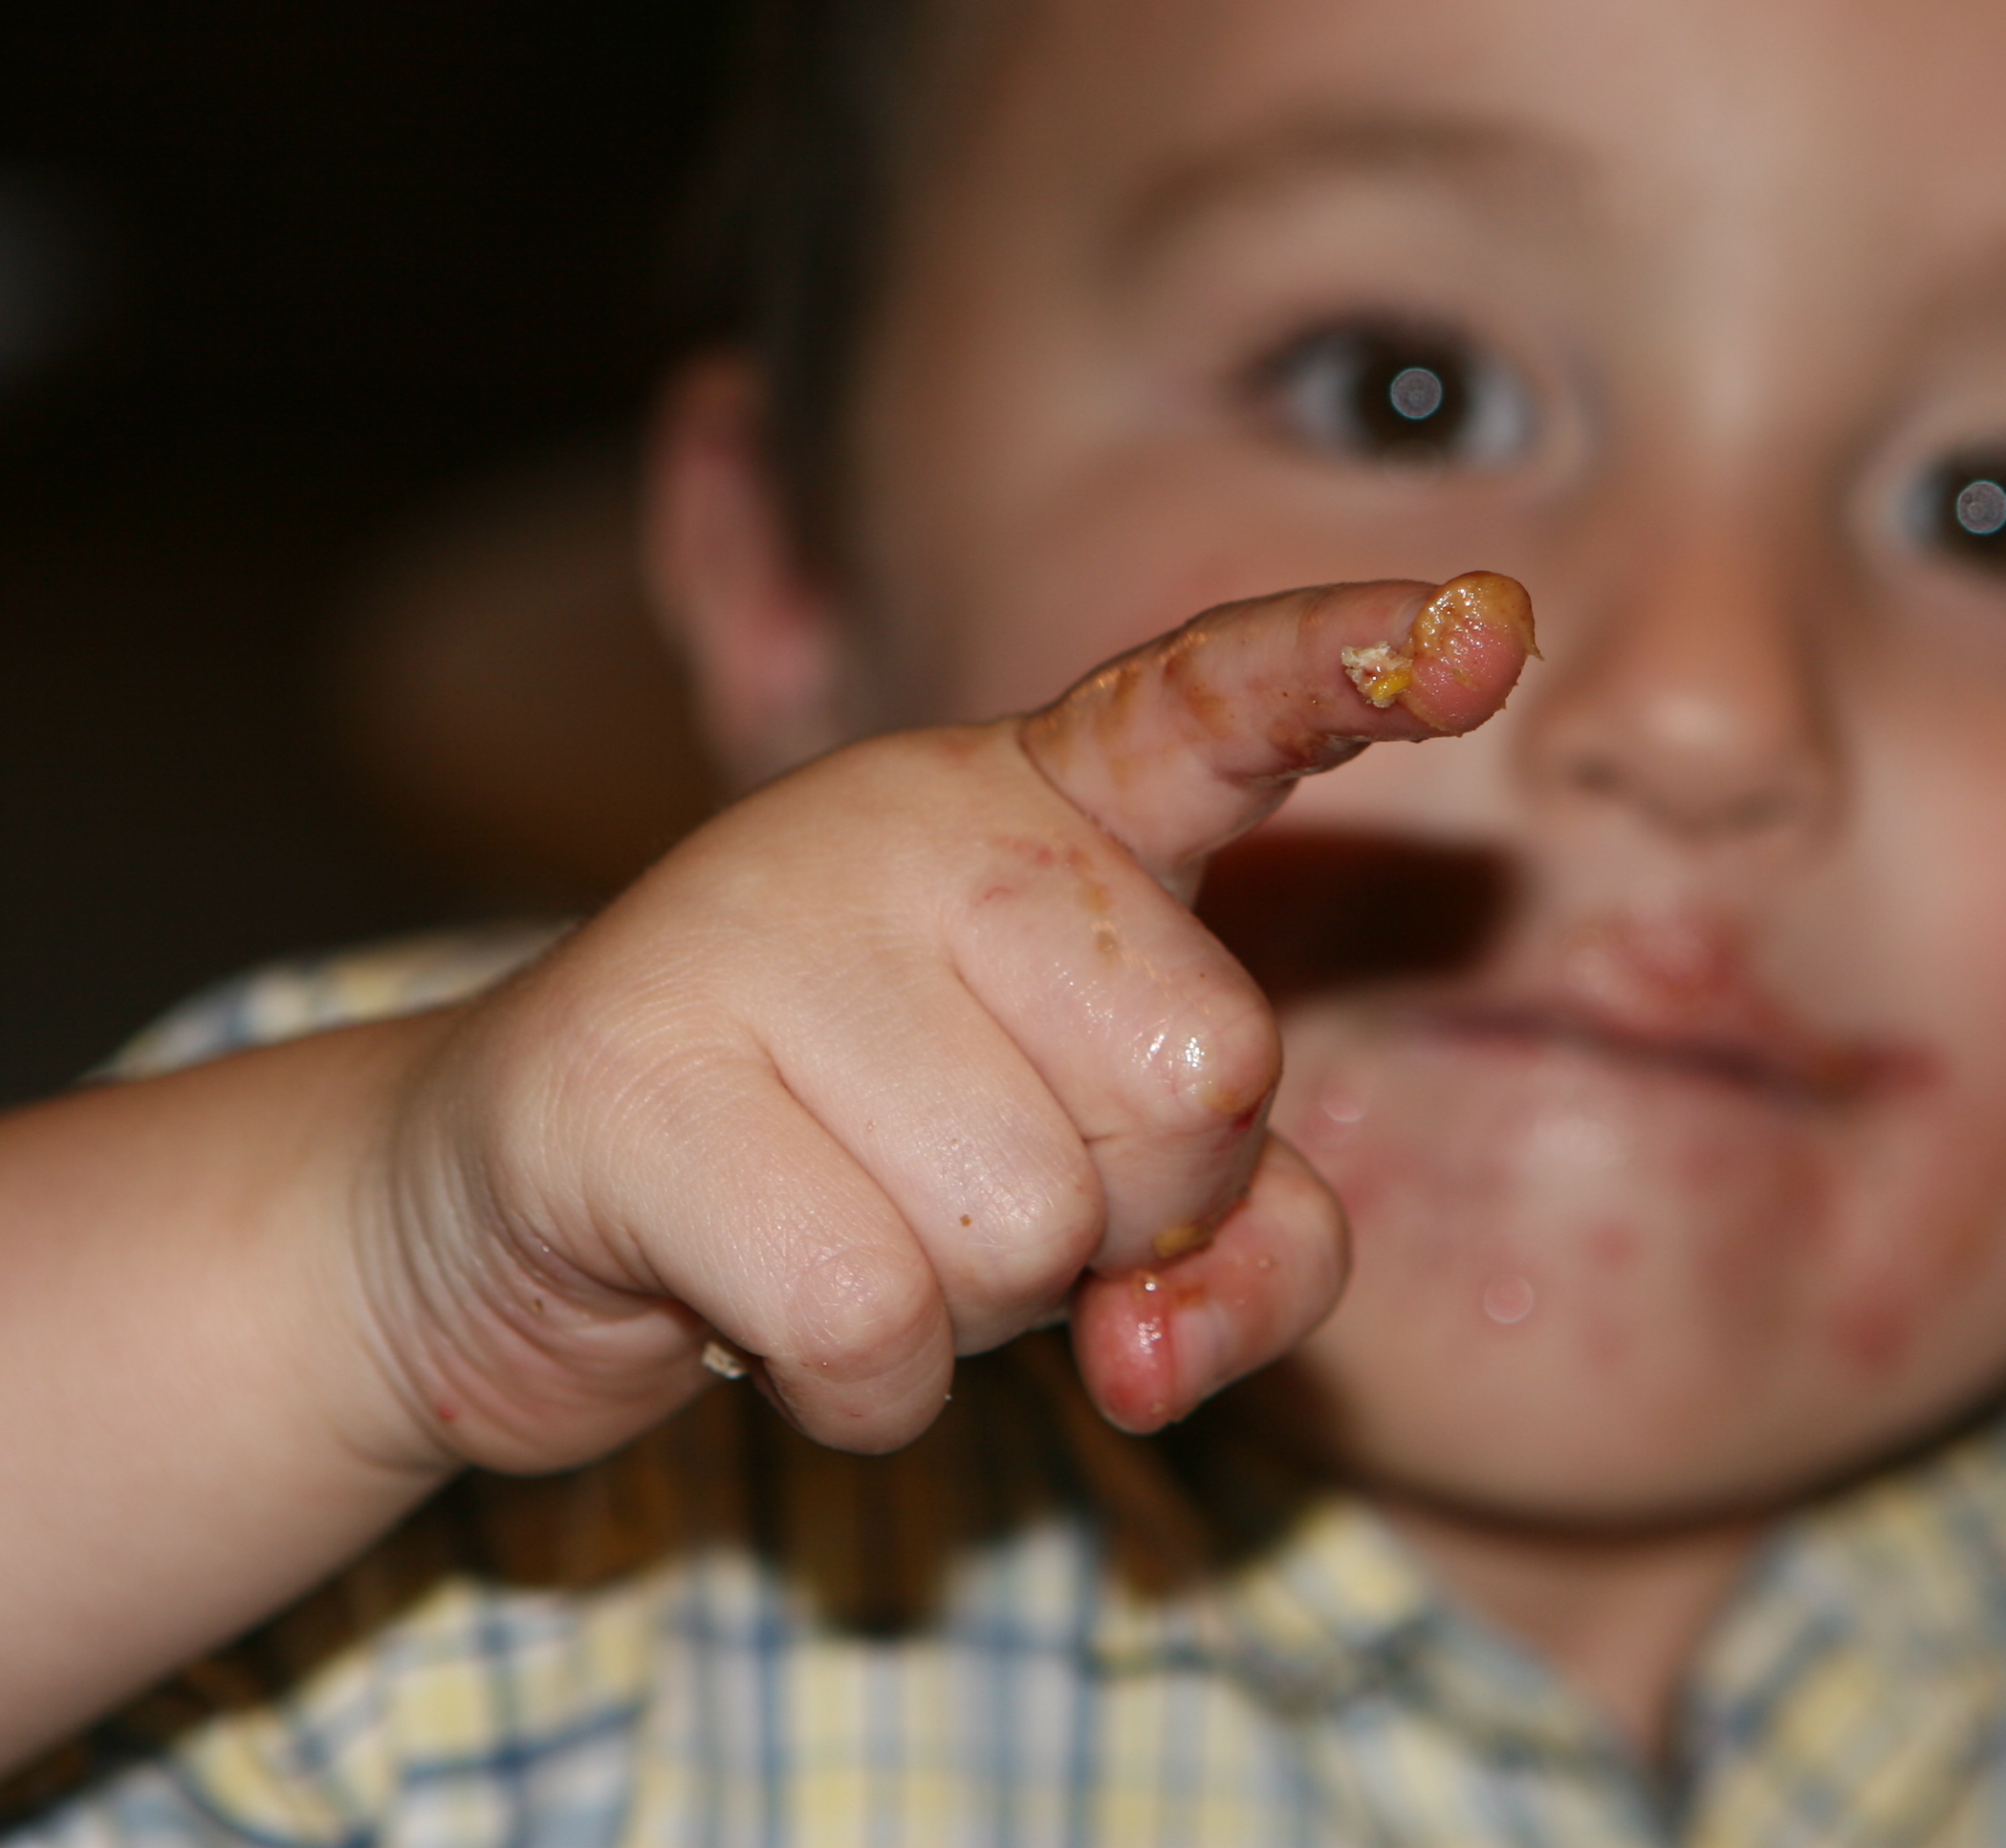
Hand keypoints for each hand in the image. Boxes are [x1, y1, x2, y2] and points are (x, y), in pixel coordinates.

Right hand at [352, 574, 1534, 1473]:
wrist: (508, 1216)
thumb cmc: (859, 1177)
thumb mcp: (1102, 1200)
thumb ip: (1243, 1248)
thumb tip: (1155, 1349)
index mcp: (1042, 805)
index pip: (1219, 699)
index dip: (1354, 661)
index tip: (1497, 620)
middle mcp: (909, 818)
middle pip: (1205, 1075)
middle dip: (1120, 1207)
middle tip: (956, 1175)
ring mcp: (751, 920)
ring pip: (1034, 1228)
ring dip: (965, 1307)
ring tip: (841, 1219)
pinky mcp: (623, 1069)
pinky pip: (876, 1320)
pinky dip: (853, 1384)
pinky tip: (757, 1310)